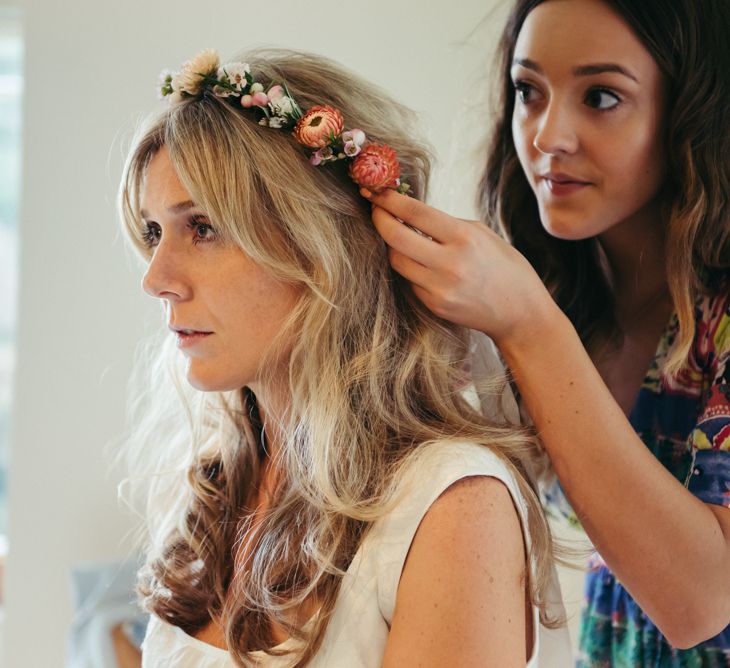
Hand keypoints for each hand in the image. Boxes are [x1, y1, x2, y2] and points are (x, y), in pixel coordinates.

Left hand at [362, 188, 556, 344]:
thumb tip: (408, 213)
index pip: (415, 213)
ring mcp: (440, 288)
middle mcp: (450, 264)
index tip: (376, 191)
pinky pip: (409, 280)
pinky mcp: (434, 306)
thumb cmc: (504, 266)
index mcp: (464, 238)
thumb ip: (446, 224)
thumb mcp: (481, 234)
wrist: (520, 312)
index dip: (390, 200)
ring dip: (391, 245)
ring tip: (397, 234)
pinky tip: (419, 261)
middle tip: (375, 210)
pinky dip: (410, 268)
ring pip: (397, 261)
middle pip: (395, 238)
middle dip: (379, 219)